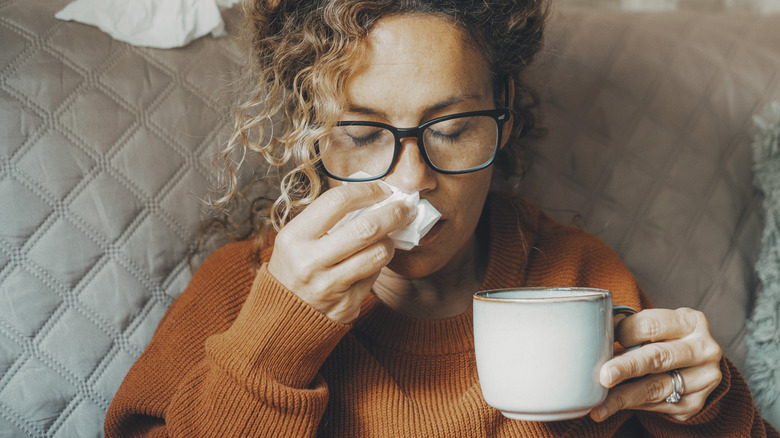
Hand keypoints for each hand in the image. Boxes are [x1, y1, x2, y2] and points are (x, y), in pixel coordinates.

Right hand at [267, 182, 415, 323]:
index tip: (383, 190)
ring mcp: (329, 287)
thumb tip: (373, 197)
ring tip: (388, 236)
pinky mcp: (346, 306)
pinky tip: (370, 262)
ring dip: (390, 241)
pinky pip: (374, 277)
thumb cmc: (294, 266)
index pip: (338, 201)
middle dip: (394, 213)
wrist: (281, 315)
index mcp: (294, 237)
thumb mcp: (296, 238)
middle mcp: (310, 262)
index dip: (367, 190)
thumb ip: (328, 218)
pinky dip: (376, 265)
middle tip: (405, 207)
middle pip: (367, 228)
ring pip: (379, 253)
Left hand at [590, 308, 722, 421]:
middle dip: (627, 367)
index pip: (650, 325)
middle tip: (604, 376)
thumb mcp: (656, 326)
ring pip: (656, 389)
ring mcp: (703, 379)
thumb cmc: (665, 340)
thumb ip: (631, 328)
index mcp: (690, 321)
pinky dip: (633, 406)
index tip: (602, 340)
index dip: (623, 332)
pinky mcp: (695, 403)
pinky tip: (612, 408)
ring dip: (623, 397)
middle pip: (658, 357)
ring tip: (599, 405)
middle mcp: (703, 349)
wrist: (694, 366)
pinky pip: (659, 407)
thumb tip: (598, 333)